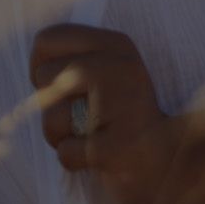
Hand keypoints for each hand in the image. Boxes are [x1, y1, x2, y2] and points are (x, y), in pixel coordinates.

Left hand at [29, 24, 178, 203]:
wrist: (170, 164)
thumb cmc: (123, 118)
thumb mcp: (106, 73)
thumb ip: (73, 60)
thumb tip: (34, 67)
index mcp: (116, 44)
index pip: (46, 40)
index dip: (40, 67)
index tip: (58, 87)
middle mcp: (121, 67)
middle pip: (44, 78)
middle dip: (50, 107)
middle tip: (80, 118)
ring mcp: (122, 106)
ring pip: (51, 117)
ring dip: (60, 137)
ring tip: (88, 137)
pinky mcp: (119, 146)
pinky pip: (66, 152)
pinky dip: (74, 160)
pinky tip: (98, 157)